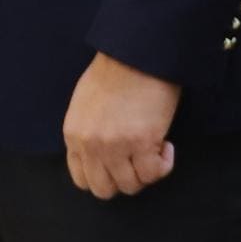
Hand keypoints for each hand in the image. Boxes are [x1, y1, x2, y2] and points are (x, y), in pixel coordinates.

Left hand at [60, 53, 180, 199]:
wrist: (136, 52)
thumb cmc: (115, 70)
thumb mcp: (85, 104)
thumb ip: (88, 131)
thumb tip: (102, 150)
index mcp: (74, 135)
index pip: (82, 180)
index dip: (105, 176)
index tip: (120, 163)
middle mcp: (91, 146)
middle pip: (104, 189)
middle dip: (124, 180)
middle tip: (139, 162)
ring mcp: (116, 146)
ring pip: (130, 186)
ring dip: (146, 172)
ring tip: (155, 150)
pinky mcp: (142, 142)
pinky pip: (154, 173)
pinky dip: (164, 165)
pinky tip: (166, 146)